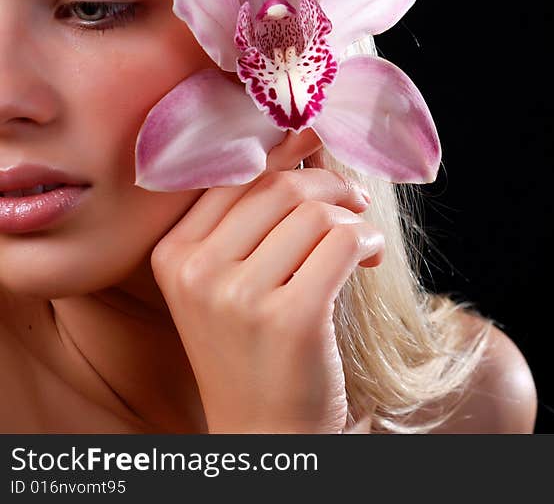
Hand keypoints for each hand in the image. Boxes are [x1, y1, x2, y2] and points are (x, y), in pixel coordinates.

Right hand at [150, 129, 383, 432]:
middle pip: (280, 186)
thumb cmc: (255, 348)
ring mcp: (239, 296)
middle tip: (354, 201)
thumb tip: (301, 138)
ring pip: (317, 212)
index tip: (317, 134)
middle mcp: (196, 271)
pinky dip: (368, 243)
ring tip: (360, 247)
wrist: (265, 430)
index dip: (284, 149)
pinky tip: (369, 262)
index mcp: (173, 254)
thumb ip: (253, 219)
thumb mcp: (231, 282)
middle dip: (330, 184)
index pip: (234, 175)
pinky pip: (344, 242)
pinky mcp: (289, 317)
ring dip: (353, 220)